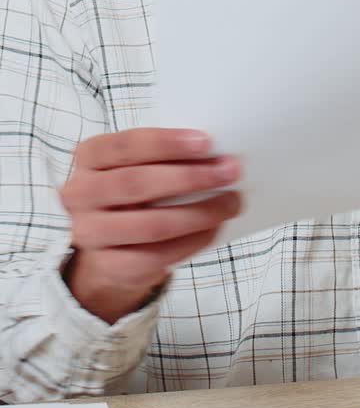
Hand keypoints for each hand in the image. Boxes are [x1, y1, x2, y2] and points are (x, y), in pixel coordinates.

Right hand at [60, 128, 241, 322]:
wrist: (110, 244)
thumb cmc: (135, 191)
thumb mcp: (139, 164)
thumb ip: (166, 156)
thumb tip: (217, 155)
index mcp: (88, 156)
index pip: (125, 145)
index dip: (166, 143)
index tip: (207, 142)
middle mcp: (80, 193)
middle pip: (136, 183)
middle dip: (189, 177)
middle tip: (229, 171)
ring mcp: (89, 232)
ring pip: (150, 225)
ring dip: (199, 213)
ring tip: (231, 202)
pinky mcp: (109, 265)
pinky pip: (157, 256)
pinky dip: (193, 241)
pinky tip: (214, 227)